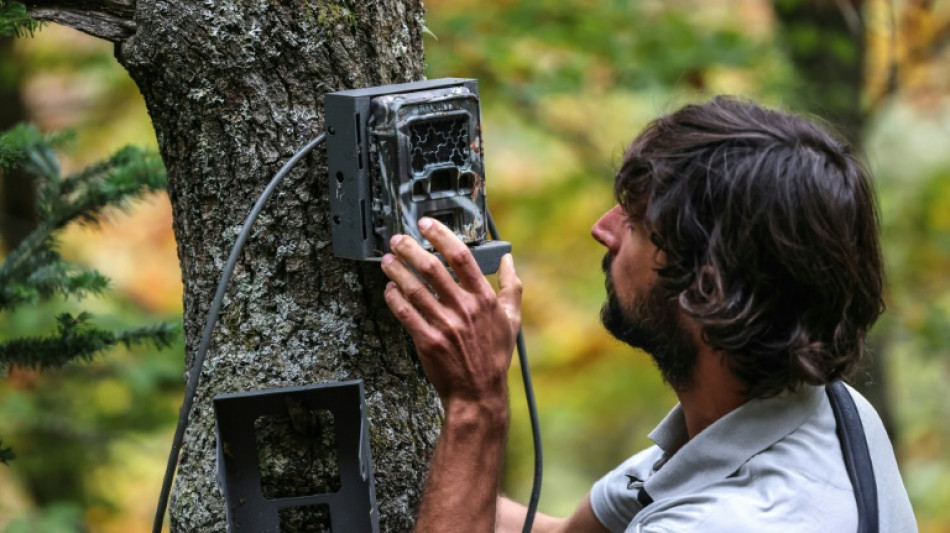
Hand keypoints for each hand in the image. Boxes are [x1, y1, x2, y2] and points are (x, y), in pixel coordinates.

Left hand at [381, 217, 521, 410]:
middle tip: (398, 240)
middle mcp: (464, 309)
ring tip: (387, 260)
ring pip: (414, 289)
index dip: (441, 236)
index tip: (427, 225)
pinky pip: (405, 314)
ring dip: (397, 270)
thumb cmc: (494, 357)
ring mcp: (445, 325)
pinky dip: (394, 298)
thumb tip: (509, 261)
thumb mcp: (512, 320)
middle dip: (410, 249)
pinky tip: (390, 289)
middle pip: (432, 268)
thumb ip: (512, 287)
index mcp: (484, 299)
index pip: (461, 257)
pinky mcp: (428, 341)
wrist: (479, 393)